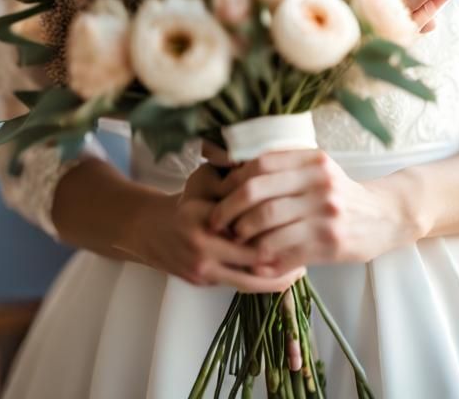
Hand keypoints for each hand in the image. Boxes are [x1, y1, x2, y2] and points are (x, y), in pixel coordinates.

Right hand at [139, 157, 305, 292]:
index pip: (248, 227)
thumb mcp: (204, 179)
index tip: (299, 221)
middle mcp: (202, 248)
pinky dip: (259, 281)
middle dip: (283, 257)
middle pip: (253, 259)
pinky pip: (238, 286)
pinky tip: (277, 274)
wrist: (150, 229)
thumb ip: (233, 177)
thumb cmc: (185, 199)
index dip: (275, 228)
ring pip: (249, 282)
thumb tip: (271, 171)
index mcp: (203, 218)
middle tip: (308, 249)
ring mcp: (202, 271)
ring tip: (299, 269)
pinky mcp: (202, 283)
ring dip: (276, 278)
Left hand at [206, 148, 413, 275]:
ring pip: (266, 224)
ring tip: (236, 241)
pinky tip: (256, 261)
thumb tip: (234, 172)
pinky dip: (264, 258)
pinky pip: (284, 251)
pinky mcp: (329, 242)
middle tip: (216, 223)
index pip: (260, 164)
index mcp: (312, 159)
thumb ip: (286, 168)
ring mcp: (325, 213)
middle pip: (257, 192)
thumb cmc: (340, 193)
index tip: (219, 194)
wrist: (384, 217)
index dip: (233, 180)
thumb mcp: (318, 170)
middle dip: (228, 210)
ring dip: (243, 235)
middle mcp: (319, 182)